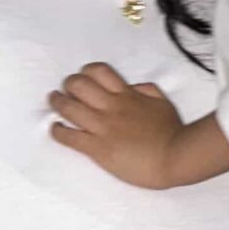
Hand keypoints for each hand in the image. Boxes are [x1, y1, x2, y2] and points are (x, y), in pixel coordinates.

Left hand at [48, 63, 185, 186]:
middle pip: (79, 85)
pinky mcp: (97, 148)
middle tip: (66, 90)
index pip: (99, 72)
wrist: (174, 157)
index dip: (87, 72)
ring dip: (57, 102)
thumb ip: (147, 91)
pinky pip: (69, 136)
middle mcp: (111, 107)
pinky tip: (56, 128)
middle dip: (69, 84)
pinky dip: (58, 131)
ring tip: (54, 102)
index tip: (84, 78)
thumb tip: (132, 87)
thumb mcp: (163, 103)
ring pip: (69, 108)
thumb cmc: (172, 132)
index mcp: (127, 95)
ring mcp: (102, 128)